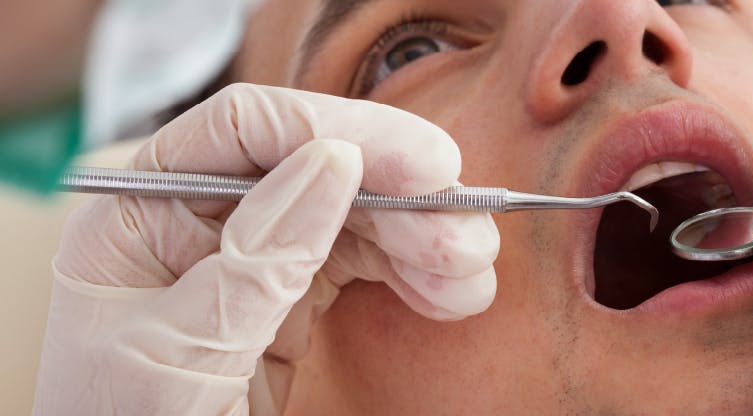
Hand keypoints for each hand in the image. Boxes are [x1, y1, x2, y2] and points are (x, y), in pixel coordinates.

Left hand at [32, 84, 498, 414]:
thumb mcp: (184, 353)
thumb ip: (256, 259)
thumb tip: (333, 161)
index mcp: (139, 214)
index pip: (244, 130)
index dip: (341, 131)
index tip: (423, 165)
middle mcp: (197, 219)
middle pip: (315, 166)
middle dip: (401, 196)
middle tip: (465, 238)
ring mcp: (249, 255)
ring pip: (352, 211)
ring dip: (422, 235)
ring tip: (471, 274)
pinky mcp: (290, 294)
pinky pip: (362, 261)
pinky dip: (412, 270)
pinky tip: (449, 291)